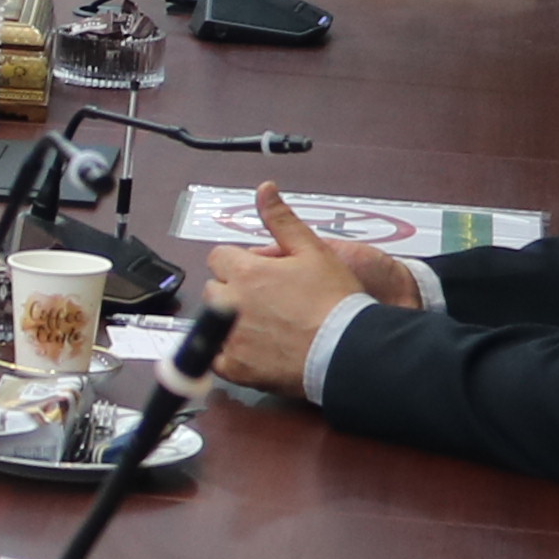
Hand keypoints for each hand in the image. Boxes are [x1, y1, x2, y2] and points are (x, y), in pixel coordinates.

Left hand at [193, 190, 426, 406]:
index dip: (239, 263)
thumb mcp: (313, 250)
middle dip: (233, 290)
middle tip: (267, 300)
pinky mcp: (234, 368)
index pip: (219, 257)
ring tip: (265, 326)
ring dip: (228, 321)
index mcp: (245, 272)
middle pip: (215, 288)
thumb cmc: (335, 300)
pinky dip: (228, 354)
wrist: (347, 349)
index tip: (259, 274)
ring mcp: (229, 337)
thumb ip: (282, 219)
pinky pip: (215, 359)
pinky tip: (254, 351)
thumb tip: (264, 189)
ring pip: (212, 322)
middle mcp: (229, 303)